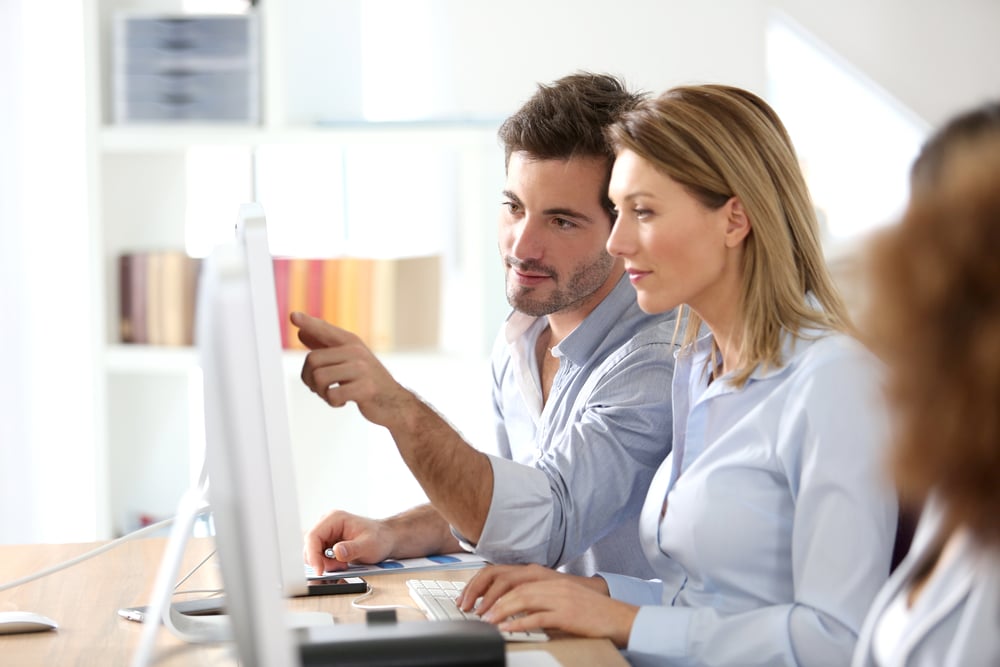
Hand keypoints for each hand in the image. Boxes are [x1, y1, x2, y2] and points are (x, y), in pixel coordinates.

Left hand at [292, 312, 414, 427]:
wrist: (394, 402)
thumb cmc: (367, 380)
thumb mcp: (349, 360)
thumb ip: (325, 346)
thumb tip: (301, 332)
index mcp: (351, 342)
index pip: (325, 330)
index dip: (308, 323)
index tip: (293, 316)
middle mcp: (356, 351)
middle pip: (312, 360)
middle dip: (309, 379)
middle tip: (320, 388)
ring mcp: (362, 369)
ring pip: (319, 378)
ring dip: (320, 392)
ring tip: (332, 394)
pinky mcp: (365, 388)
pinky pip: (333, 394)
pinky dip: (333, 402)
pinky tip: (342, 401)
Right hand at [303, 509, 394, 573]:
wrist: (386, 539)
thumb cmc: (379, 538)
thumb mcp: (368, 545)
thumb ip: (352, 549)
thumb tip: (336, 551)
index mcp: (334, 519)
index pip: (313, 536)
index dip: (313, 555)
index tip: (319, 570)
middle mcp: (327, 524)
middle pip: (310, 547)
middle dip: (321, 561)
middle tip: (340, 567)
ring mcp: (327, 534)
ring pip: (313, 554)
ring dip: (325, 564)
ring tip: (344, 564)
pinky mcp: (328, 543)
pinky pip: (320, 557)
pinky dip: (328, 564)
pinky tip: (342, 564)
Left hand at [457, 564, 605, 614]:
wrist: (616, 616)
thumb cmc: (586, 609)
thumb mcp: (556, 596)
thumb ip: (534, 596)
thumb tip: (507, 606)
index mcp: (544, 576)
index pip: (505, 573)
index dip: (484, 583)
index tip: (468, 596)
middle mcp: (549, 582)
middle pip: (509, 584)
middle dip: (486, 597)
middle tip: (471, 610)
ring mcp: (559, 596)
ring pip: (521, 599)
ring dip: (499, 610)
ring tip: (485, 620)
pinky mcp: (566, 613)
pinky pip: (537, 617)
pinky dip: (519, 623)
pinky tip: (507, 629)